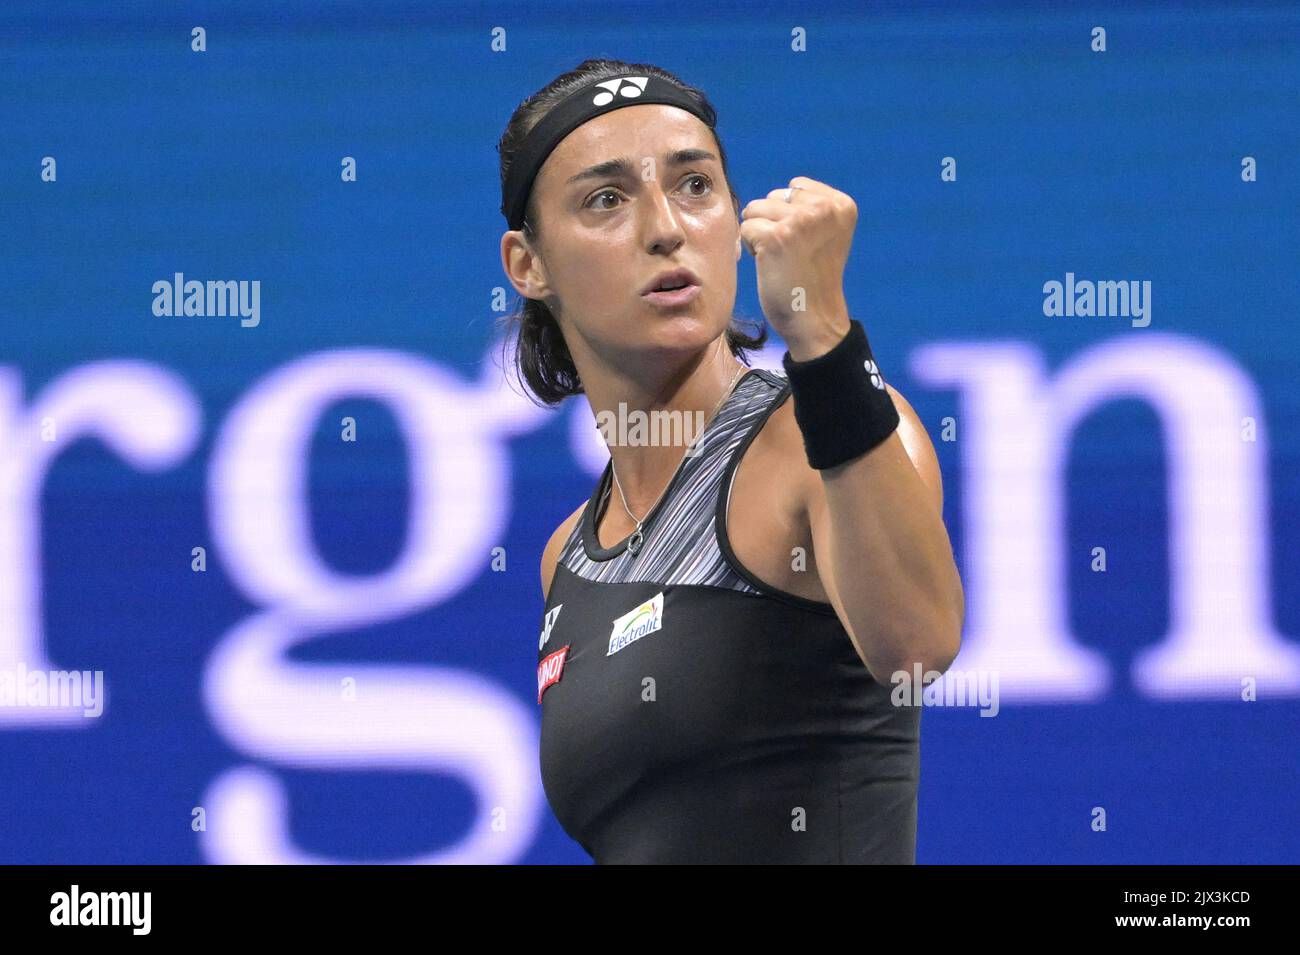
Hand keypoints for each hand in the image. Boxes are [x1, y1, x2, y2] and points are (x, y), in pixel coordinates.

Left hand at [739, 176, 856, 360]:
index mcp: (841, 204)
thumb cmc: (812, 279)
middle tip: (791, 255)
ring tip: (780, 259)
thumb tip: (773, 194)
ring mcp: (800, 221)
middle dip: (773, 223)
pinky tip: (770, 265)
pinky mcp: (776, 236)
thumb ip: (809, 208)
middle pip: (773, 197)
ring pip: (756, 209)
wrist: (813, 319)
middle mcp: (824, 208)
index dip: (789, 215)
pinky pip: (746, 228)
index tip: (805, 243)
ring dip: (760, 234)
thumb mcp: (824, 234)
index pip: (795, 187)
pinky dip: (751, 248)